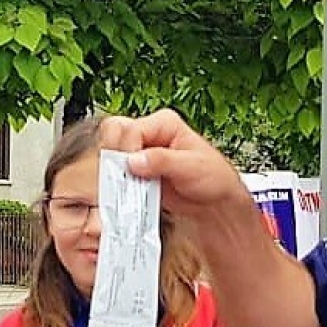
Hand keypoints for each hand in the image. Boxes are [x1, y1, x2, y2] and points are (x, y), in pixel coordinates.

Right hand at [96, 111, 248, 218]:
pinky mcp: (136, 172)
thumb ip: (162, 161)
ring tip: (123, 188)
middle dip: (113, 156)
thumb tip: (134, 160)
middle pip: (114, 134)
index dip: (127, 149)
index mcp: (164, 123)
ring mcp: (140, 153)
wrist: (215, 203)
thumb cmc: (213, 178)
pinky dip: (116, 183)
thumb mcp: (192, 167)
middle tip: (120, 177)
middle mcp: (149, 134)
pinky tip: (124, 194)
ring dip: (113, 171)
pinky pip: (116, 174)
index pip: (132, 128)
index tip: (130, 168)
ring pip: (111, 154)